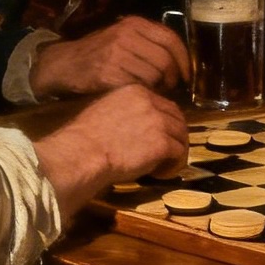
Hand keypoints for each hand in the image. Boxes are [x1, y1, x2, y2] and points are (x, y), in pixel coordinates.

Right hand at [29, 15, 190, 98]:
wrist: (63, 64)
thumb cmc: (98, 54)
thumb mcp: (122, 38)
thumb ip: (148, 44)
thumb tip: (180, 62)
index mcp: (134, 24)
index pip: (171, 39)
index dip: (184, 59)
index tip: (187, 75)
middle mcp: (126, 36)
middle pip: (165, 60)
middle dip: (172, 77)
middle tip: (168, 87)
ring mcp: (116, 54)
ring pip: (154, 75)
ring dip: (157, 87)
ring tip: (150, 91)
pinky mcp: (108, 74)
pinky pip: (137, 87)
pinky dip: (141, 94)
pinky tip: (136, 96)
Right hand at [34, 85, 189, 213]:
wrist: (83, 153)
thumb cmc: (85, 137)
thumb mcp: (104, 110)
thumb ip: (124, 110)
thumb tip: (131, 123)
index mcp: (136, 92)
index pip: (162, 104)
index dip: (164, 120)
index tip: (159, 133)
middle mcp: (151, 103)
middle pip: (176, 117)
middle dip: (176, 133)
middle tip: (170, 149)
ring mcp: (159, 122)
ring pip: (181, 135)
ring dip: (176, 150)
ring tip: (166, 163)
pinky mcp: (163, 143)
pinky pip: (179, 154)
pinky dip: (174, 164)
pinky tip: (162, 172)